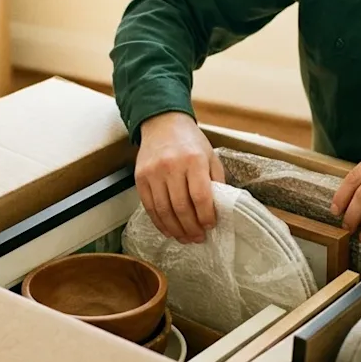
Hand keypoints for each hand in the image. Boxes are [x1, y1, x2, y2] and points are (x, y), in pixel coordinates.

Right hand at [136, 112, 225, 243]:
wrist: (163, 123)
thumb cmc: (190, 142)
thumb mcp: (210, 156)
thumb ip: (215, 181)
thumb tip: (220, 209)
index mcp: (194, 160)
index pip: (200, 196)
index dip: (206, 216)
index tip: (211, 226)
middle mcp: (172, 166)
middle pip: (181, 207)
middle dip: (191, 228)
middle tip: (198, 238)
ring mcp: (153, 173)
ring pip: (164, 210)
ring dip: (176, 229)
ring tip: (185, 238)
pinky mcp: (140, 178)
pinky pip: (149, 207)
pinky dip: (160, 223)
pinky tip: (169, 230)